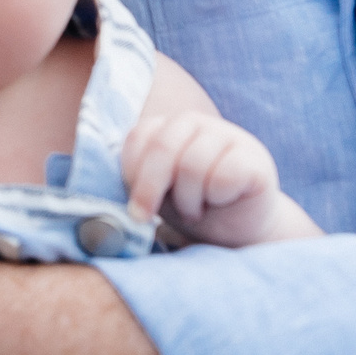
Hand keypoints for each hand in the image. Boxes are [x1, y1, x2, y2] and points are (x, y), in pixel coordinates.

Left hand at [121, 111, 319, 247]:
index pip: (138, 136)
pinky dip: (217, 198)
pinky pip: (224, 176)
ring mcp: (229, 136)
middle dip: (150, 188)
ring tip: (195, 210)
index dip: (131, 173)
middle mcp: (196, 123)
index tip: (134, 204)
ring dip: (188, 200)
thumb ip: (136, 180)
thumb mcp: (157, 193)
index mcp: (167, 127)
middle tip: (147, 217)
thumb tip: (100, 198)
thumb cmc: (193, 208)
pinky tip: (221, 202)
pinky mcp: (255, 160)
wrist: (239, 231)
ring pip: (192, 165)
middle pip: (163, 148)